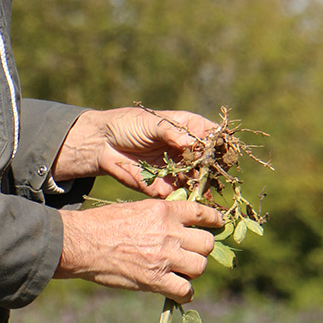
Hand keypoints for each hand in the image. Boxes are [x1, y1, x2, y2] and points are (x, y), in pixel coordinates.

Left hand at [53, 107, 216, 195]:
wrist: (101, 144)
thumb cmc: (127, 125)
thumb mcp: (150, 123)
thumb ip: (171, 132)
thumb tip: (191, 144)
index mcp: (187, 129)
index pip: (211, 136)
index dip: (218, 143)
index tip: (221, 150)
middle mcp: (186, 151)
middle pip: (208, 162)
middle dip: (211, 168)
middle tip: (211, 173)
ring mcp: (177, 169)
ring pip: (197, 180)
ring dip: (201, 186)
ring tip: (201, 188)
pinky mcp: (164, 185)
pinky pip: (179, 194)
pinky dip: (185, 198)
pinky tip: (188, 199)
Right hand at [55, 198, 219, 301]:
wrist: (81, 243)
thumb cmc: (101, 224)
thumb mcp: (134, 209)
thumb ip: (159, 216)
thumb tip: (177, 226)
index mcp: (163, 210)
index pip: (202, 213)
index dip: (214, 221)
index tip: (218, 225)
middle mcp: (169, 232)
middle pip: (206, 243)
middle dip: (201, 249)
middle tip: (189, 254)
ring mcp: (164, 257)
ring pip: (200, 267)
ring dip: (192, 271)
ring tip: (180, 272)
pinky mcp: (156, 280)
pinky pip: (185, 290)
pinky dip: (184, 293)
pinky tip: (176, 291)